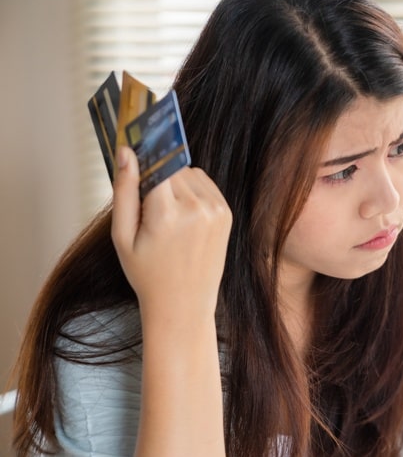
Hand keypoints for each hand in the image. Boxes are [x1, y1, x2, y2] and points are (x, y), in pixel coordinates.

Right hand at [110, 147, 231, 322]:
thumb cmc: (148, 275)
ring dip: (175, 183)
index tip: (135, 163)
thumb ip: (123, 190)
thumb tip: (126, 152)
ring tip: (167, 216)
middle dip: (157, 178)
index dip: (143, 161)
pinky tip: (182, 215)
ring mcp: (216, 210)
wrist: (183, 304)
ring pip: (188, 172)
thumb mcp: (122, 236)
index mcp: (167, 214)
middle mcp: (197, 208)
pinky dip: (191, 190)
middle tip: (149, 211)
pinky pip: (204, 183)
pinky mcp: (226, 213)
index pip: (155, 162)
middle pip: (170, 166)